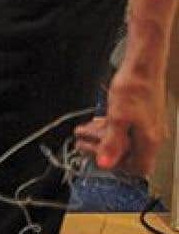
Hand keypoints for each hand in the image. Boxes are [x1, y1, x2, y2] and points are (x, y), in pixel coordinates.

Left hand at [75, 62, 168, 177]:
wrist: (142, 66)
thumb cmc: (134, 88)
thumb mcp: (118, 118)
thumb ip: (112, 143)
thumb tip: (105, 164)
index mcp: (149, 141)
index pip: (137, 168)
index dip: (118, 167)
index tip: (97, 157)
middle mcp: (151, 136)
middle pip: (127, 155)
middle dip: (102, 150)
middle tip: (82, 144)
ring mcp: (146, 126)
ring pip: (122, 141)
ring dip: (101, 139)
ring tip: (82, 132)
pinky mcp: (140, 116)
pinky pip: (123, 129)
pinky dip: (107, 129)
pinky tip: (93, 124)